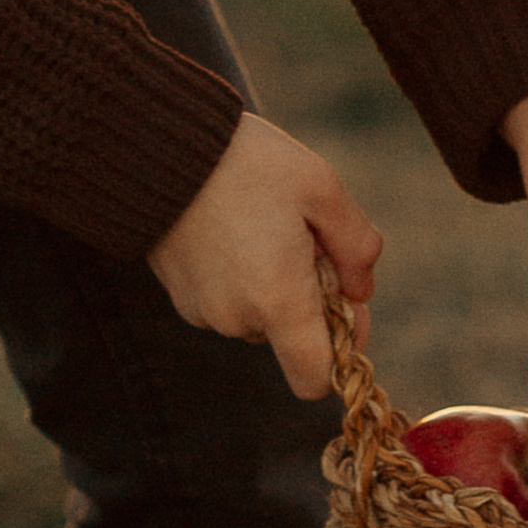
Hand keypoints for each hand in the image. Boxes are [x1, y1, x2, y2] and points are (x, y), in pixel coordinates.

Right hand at [147, 108, 381, 398]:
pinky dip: (242, 276)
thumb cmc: (252, 164)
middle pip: (289, 335)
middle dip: (308, 295)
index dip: (341, 354)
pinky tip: (235, 225)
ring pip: (259, 314)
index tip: (346, 308)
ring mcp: (204, 312)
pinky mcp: (182, 297)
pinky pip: (229, 299)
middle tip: (303, 233)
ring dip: (274, 282)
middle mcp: (238, 319)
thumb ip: (357, 246)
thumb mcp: (323, 188)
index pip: (314, 379)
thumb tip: (361, 293)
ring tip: (263, 220)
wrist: (165, 148)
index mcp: (279, 300)